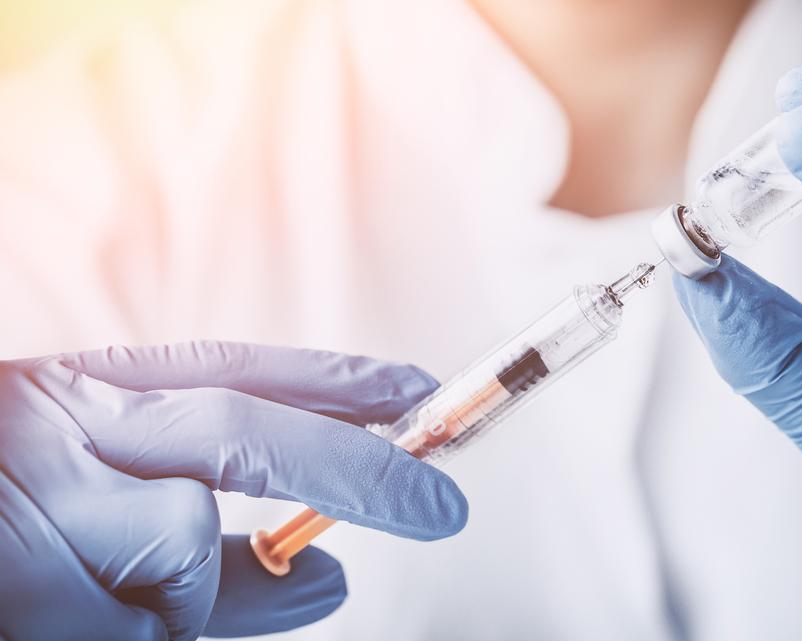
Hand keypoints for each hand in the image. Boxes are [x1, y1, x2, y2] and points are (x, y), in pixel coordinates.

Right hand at [0, 341, 466, 640]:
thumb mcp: (89, 501)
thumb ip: (220, 553)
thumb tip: (333, 577)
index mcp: (79, 389)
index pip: (235, 366)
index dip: (336, 380)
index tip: (420, 395)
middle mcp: (54, 424)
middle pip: (243, 432)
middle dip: (355, 468)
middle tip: (442, 505)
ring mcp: (28, 502)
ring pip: (184, 552)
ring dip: (181, 601)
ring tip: (94, 596)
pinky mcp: (16, 590)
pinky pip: (135, 631)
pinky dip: (136, 638)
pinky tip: (64, 613)